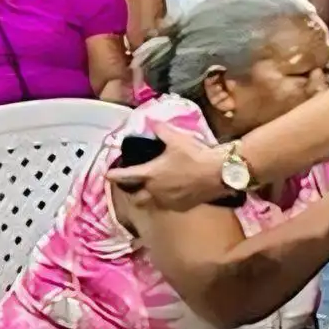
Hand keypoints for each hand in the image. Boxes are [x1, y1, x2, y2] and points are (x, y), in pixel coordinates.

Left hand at [111, 139, 228, 213]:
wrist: (220, 173)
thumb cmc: (196, 155)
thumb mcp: (176, 138)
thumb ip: (160, 131)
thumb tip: (151, 122)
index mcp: (150, 174)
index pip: (124, 177)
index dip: (114, 175)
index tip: (108, 174)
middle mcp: (155, 191)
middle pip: (135, 197)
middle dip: (131, 191)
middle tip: (132, 183)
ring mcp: (168, 201)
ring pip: (150, 203)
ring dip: (147, 197)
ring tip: (150, 189)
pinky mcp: (182, 206)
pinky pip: (167, 205)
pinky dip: (164, 200)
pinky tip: (171, 193)